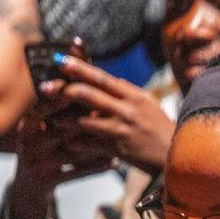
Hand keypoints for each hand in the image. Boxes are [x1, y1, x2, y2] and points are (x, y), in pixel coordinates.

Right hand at [5, 98, 118, 218]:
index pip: (42, 109)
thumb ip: (56, 113)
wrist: (28, 189)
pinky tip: (114, 162)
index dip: (62, 99)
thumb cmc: (42, 152)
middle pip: (61, 129)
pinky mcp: (47, 180)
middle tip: (113, 115)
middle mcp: (28, 143)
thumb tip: (83, 85)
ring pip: (72, 151)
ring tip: (120, 139)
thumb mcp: (41, 132)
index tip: (86, 90)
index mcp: (26, 127)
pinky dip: (96, 166)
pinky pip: (77, 172)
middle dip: (87, 122)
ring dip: (98, 145)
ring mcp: (36, 163)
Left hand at [52, 56, 173, 175]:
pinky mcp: (118, 149)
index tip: (60, 60)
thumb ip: (129, 93)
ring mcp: (122, 130)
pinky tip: (67, 143)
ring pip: (83, 120)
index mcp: (135, 96)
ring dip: (63, 120)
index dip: (80, 68)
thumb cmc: (161, 130)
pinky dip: (75, 143)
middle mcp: (128, 110)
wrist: (175, 158)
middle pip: (88, 95)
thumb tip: (112, 80)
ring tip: (51, 119)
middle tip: (44, 88)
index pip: (103, 77)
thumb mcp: (150, 106)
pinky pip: (88, 144)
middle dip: (63, 90)